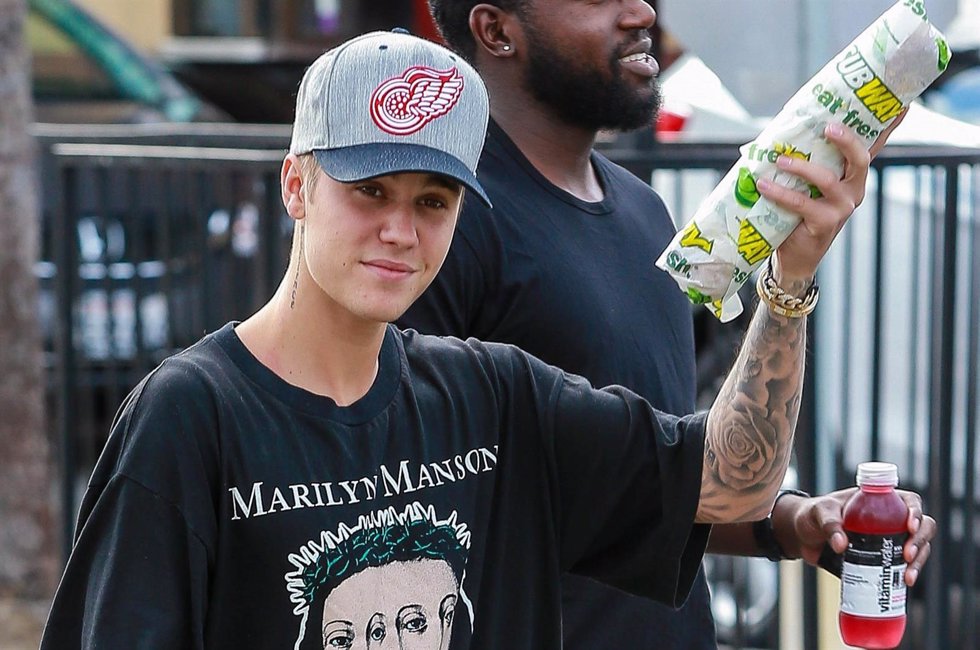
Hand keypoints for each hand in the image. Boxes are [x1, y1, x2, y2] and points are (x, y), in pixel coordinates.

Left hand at [756, 109, 907, 288]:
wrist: (795, 254)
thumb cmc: (798, 213)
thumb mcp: (806, 183)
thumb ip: (805, 160)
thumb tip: (780, 132)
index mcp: (852, 175)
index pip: (873, 147)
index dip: (889, 127)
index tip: (902, 105)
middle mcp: (854, 189)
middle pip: (859, 159)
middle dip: (846, 140)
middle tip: (828, 127)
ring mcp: (842, 207)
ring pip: (827, 180)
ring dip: (802, 168)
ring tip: (780, 160)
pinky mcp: (826, 222)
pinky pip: (802, 203)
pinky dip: (780, 192)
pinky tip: (764, 184)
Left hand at [772, 487, 934, 585]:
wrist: (802, 536)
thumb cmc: (812, 515)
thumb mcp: (819, 513)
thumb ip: (829, 524)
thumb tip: (841, 546)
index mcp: (878, 500)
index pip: (909, 501)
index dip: (916, 512)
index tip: (910, 527)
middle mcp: (889, 519)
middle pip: (922, 527)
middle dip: (920, 542)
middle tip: (907, 555)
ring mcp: (888, 540)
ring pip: (917, 549)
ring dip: (918, 563)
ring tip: (907, 577)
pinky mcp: (882, 559)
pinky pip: (902, 567)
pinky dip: (906, 575)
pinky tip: (902, 584)